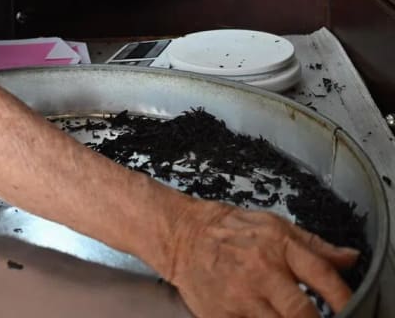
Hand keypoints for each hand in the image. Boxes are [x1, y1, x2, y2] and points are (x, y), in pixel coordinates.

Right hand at [168, 198, 357, 317]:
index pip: (322, 276)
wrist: (181, 234)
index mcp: (278, 245)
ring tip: (285, 316)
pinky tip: (261, 316)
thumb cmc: (229, 229)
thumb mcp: (274, 225)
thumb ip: (314, 245)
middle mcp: (261, 271)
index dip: (344, 299)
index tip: (352, 310)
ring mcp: (241, 296)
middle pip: (304, 314)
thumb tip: (351, 258)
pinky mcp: (222, 315)